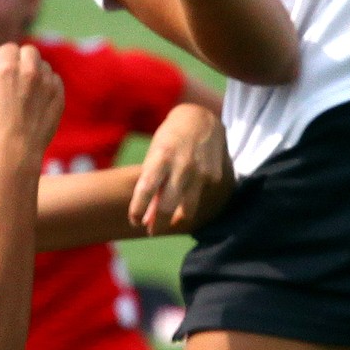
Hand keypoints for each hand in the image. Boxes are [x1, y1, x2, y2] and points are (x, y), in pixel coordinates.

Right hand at [0, 42, 63, 159]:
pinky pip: (55, 80)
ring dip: (37, 73)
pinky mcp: (59, 96)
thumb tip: (1, 72)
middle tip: (20, 74)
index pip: (9, 48)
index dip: (6, 58)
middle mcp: (29, 72)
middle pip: (30, 51)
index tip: (6, 68)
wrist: (15, 150)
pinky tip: (40, 100)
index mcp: (6, 69)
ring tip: (29, 92)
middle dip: (24, 60)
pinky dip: (48, 86)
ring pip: (44, 66)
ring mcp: (47, 83)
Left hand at [129, 103, 233, 235]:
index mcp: (161, 157)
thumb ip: (152, 185)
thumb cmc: (170, 140)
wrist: (201, 119)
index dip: (138, 209)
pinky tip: (186, 195)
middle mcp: (182, 166)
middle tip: (151, 231)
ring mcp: (201, 173)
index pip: (146, 189)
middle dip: (157, 224)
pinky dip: (190, 202)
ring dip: (175, 219)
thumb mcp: (155, 156)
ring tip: (169, 221)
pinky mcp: (215, 178)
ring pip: (187, 210)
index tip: (134, 221)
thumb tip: (147, 218)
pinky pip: (200, 198)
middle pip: (167, 207)